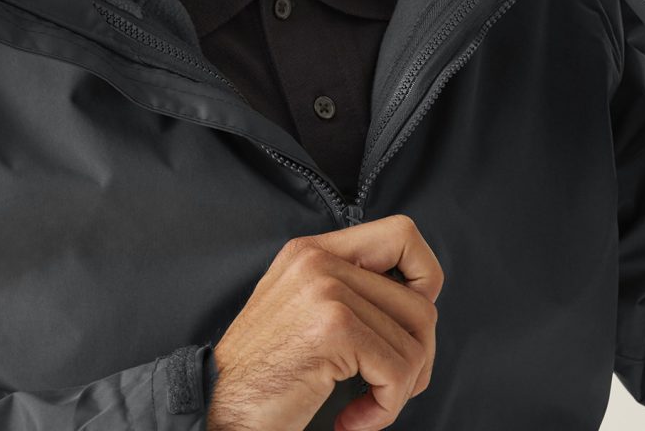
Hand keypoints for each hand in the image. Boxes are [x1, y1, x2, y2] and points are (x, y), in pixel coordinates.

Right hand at [206, 213, 443, 430]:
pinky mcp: (334, 328)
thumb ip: (348, 288)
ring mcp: (326, 290)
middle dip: (417, 356)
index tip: (412, 324)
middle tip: (387, 386)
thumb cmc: (262, 373)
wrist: (218, 411)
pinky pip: (399, 370)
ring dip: (400, 388)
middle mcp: (319, 259)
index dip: (426, 277)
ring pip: (415, 340)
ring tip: (367, 405)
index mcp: (313, 250)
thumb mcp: (300, 308)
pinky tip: (355, 420)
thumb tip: (417, 298)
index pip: (402, 234)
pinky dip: (386, 407)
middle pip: (419, 301)